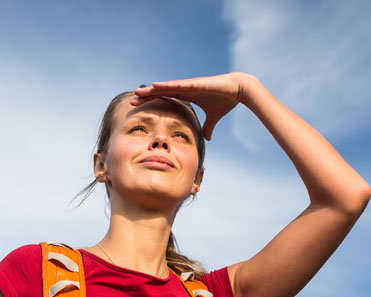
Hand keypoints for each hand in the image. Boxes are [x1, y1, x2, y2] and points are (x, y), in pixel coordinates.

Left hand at [132, 72, 257, 140]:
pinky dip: (165, 86)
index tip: (140, 107)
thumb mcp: (214, 117)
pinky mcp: (194, 84)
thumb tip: (207, 138)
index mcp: (187, 96)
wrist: (238, 90)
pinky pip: (177, 85)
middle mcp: (185, 89)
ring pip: (165, 88)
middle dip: (147, 97)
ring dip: (151, 90)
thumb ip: (208, 127)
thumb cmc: (226, 100)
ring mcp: (188, 85)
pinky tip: (154, 86)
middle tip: (132, 101)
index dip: (152, 103)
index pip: (165, 100)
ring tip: (138, 93)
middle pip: (161, 93)